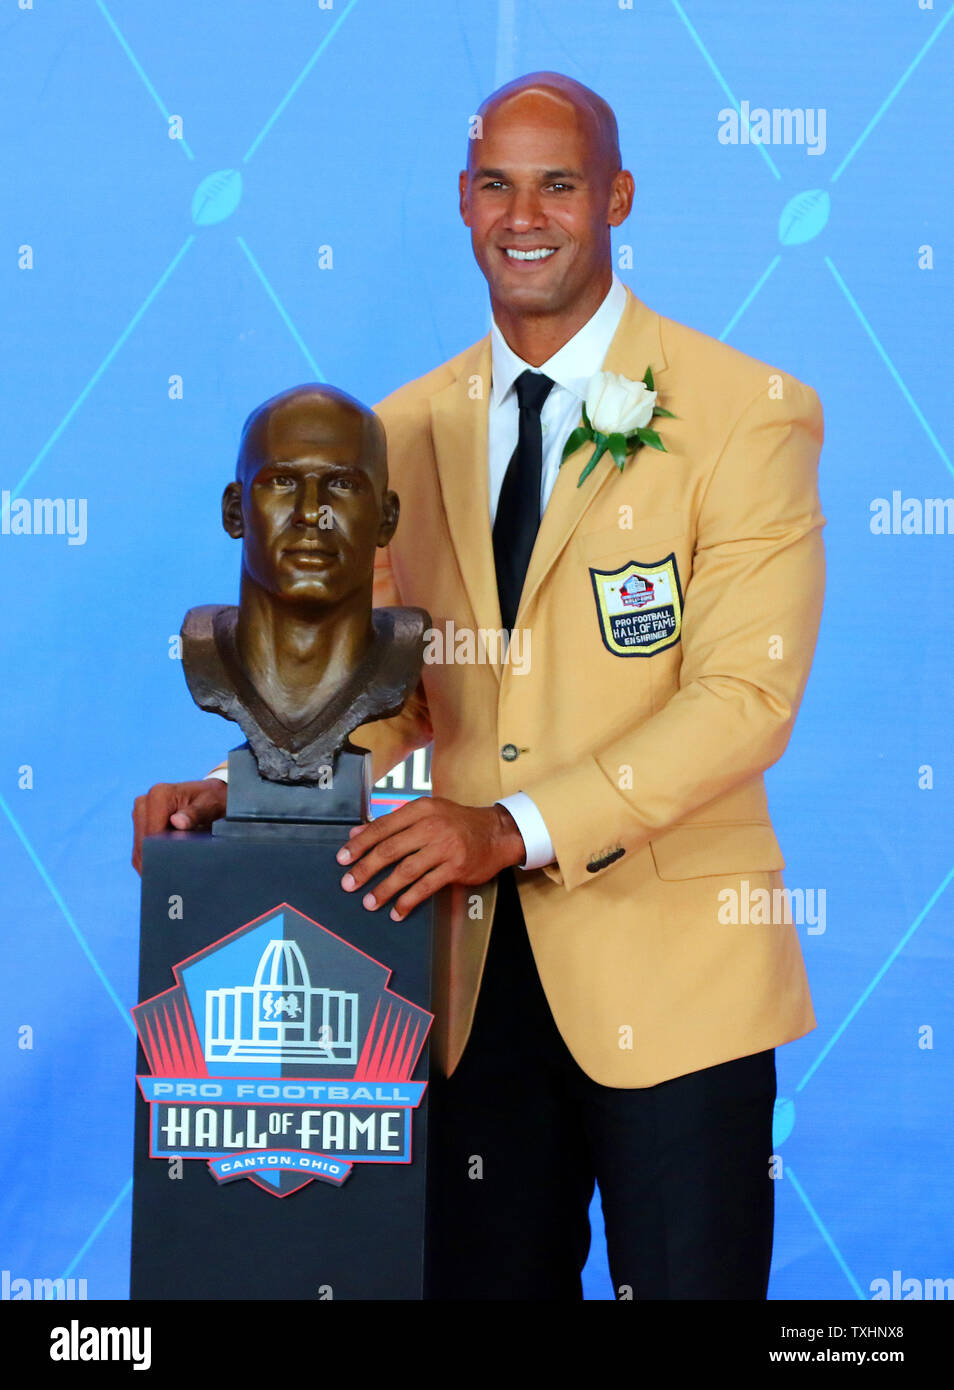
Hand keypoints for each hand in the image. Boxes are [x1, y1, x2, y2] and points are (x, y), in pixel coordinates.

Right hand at [132, 779, 227, 874]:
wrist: (211, 796)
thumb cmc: (213, 800)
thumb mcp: (210, 805)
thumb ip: (195, 814)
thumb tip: (178, 823)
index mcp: (159, 795)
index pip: (152, 834)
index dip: (163, 852)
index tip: (178, 864)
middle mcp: (144, 802)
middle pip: (143, 843)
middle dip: (157, 859)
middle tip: (178, 873)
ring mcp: (140, 814)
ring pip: (139, 849)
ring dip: (154, 862)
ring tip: (174, 870)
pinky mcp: (139, 825)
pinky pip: (140, 850)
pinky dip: (152, 860)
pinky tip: (167, 866)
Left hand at [337, 797, 525, 920]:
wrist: (496, 833)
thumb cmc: (456, 822)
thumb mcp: (426, 813)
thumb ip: (392, 823)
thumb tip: (357, 834)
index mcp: (420, 809)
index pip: (382, 827)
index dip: (360, 844)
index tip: (342, 858)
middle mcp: (430, 826)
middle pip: (390, 849)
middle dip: (365, 868)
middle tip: (348, 883)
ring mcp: (444, 847)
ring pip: (406, 871)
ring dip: (384, 889)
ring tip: (369, 902)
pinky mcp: (455, 867)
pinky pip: (426, 887)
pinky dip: (409, 901)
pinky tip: (397, 911)